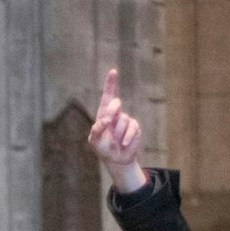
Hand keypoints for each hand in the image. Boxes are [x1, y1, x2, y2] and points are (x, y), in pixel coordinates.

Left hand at [88, 68, 147, 193]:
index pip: (107, 96)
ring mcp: (126, 120)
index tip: (113, 71)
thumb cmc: (103, 148)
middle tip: (108, 122)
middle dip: (112, 111)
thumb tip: (106, 120)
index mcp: (104, 114)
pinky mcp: (135, 127)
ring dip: (118, 133)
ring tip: (116, 141)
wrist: (116, 159)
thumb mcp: (94, 140)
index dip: (111, 84)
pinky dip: (127, 138)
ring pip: (123, 119)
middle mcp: (115, 114)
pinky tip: (124, 144)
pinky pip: (132, 128)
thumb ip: (97, 129)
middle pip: (115, 103)